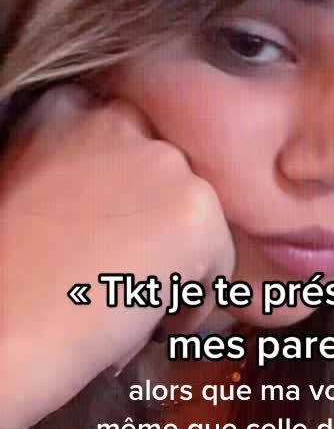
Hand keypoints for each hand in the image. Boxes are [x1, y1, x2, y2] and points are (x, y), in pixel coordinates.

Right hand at [0, 82, 235, 428]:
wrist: (6, 320)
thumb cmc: (8, 274)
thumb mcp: (28, 186)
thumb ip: (78, 172)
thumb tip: (124, 205)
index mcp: (67, 108)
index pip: (126, 139)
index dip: (125, 195)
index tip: (106, 234)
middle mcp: (122, 121)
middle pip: (168, 176)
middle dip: (153, 225)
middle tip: (114, 271)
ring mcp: (166, 164)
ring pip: (196, 221)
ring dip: (172, 264)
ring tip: (121, 299)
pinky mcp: (198, 212)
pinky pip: (218, 269)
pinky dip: (188, 304)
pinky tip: (139, 317)